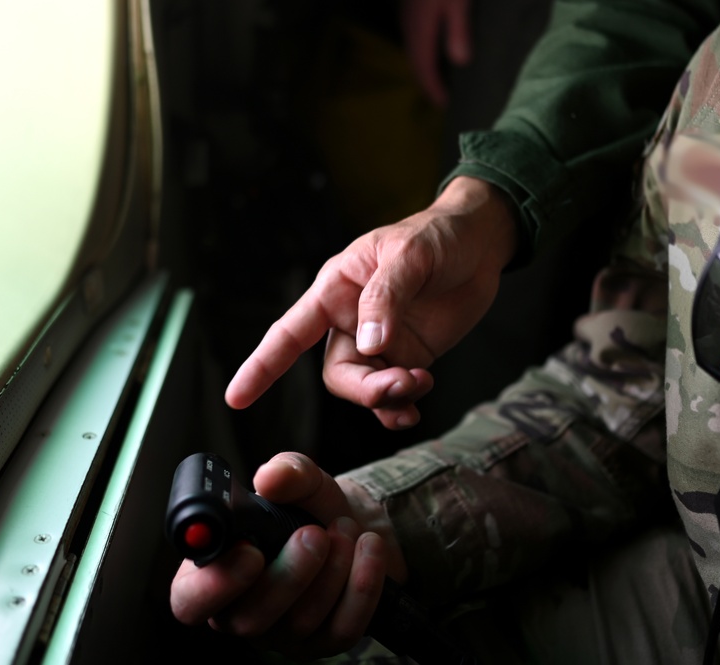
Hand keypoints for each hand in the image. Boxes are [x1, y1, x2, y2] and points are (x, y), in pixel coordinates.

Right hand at [169, 452, 405, 658]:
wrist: (356, 529)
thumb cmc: (310, 509)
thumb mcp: (299, 480)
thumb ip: (286, 472)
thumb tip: (272, 478)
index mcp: (214, 572)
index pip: (189, 599)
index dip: (213, 585)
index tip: (250, 552)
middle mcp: (241, 611)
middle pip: (249, 620)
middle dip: (289, 574)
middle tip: (314, 533)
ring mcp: (283, 634)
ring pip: (300, 623)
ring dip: (332, 571)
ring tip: (346, 528)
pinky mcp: (325, 643)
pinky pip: (343, 629)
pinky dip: (362, 586)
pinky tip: (369, 549)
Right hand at [225, 177, 517, 428]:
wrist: (482, 243)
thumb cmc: (437, 234)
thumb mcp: (410, 255)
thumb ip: (386, 298)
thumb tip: (368, 345)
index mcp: (335, 290)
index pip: (288, 333)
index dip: (261, 366)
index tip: (237, 397)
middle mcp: (349, 320)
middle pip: (337, 373)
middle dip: (365, 388)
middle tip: (403, 382)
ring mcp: (378, 342)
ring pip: (364, 387)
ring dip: (388, 397)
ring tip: (421, 384)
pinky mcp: (407, 356)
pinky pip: (391, 394)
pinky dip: (399, 406)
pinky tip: (414, 406)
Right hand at [399, 0, 472, 107]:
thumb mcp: (458, 2)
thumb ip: (458, 29)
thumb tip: (461, 62)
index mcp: (421, 30)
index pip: (425, 68)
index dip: (434, 88)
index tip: (445, 105)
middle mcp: (410, 27)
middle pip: (415, 63)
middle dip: (427, 83)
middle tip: (441, 98)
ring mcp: (407, 17)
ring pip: (412, 51)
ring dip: (423, 69)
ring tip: (437, 80)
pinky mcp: (410, 8)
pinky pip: (413, 39)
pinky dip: (421, 53)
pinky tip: (431, 51)